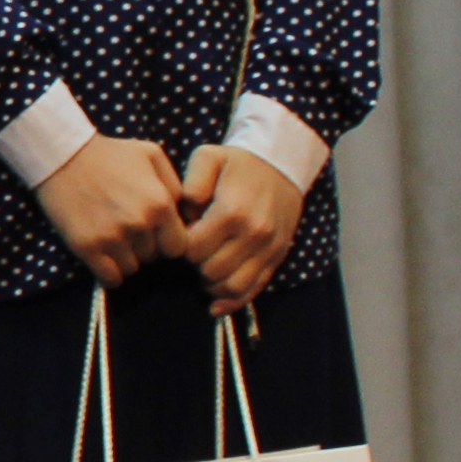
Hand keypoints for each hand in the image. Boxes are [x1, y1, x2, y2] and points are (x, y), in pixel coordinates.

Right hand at [35, 135, 180, 287]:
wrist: (61, 155)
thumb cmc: (109, 153)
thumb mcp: (152, 155)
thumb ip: (175, 184)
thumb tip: (185, 213)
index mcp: (160, 204)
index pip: (178, 247)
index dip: (167, 241)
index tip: (154, 233)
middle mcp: (139, 225)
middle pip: (153, 258)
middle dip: (144, 246)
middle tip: (127, 229)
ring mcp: (112, 238)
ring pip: (132, 269)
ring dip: (125, 258)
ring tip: (112, 237)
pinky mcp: (87, 247)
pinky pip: (110, 278)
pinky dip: (109, 272)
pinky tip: (102, 255)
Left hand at [175, 143, 307, 313]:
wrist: (281, 166)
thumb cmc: (238, 163)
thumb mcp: (208, 157)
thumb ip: (191, 183)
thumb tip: (185, 213)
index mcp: (231, 211)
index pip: (193, 248)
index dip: (179, 247)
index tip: (179, 238)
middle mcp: (253, 234)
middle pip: (211, 270)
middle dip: (194, 265)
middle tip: (191, 252)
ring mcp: (268, 248)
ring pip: (232, 286)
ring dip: (211, 285)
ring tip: (202, 270)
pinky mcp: (276, 257)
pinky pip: (254, 289)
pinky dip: (233, 302)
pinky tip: (215, 304)